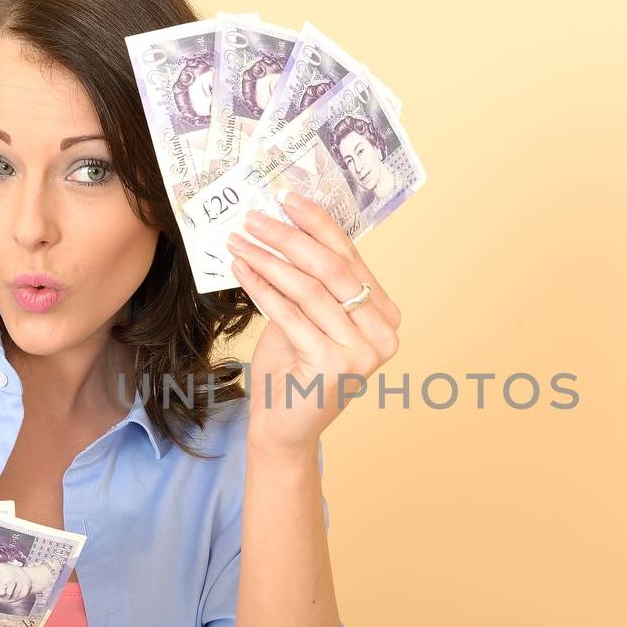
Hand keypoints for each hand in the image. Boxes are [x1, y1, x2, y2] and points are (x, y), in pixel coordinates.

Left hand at [226, 191, 400, 453]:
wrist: (284, 429)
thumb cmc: (293, 369)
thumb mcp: (308, 316)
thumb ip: (313, 280)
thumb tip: (288, 222)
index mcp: (386, 316)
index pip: (350, 258)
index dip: (318, 224)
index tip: (288, 198)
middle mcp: (384, 334)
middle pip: (332, 270)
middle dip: (289, 238)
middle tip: (255, 218)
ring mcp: (362, 353)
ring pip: (310, 290)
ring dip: (269, 259)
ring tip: (240, 241)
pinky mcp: (334, 366)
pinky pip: (291, 315)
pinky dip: (262, 288)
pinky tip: (241, 269)